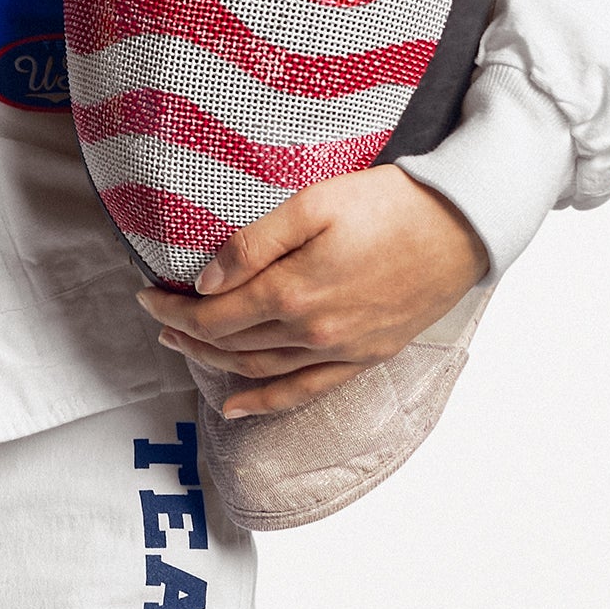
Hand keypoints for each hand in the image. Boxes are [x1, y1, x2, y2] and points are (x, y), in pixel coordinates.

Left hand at [139, 165, 486, 420]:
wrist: (463, 224)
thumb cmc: (388, 202)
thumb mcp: (313, 204)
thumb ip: (253, 245)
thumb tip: (205, 283)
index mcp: (293, 292)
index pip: (214, 315)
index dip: (173, 310)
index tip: (147, 297)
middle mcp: (313, 331)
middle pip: (232, 344)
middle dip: (187, 334)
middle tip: (158, 320)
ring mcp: (341, 350)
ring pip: (261, 370)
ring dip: (216, 364)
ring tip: (184, 348)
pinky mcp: (365, 356)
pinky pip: (306, 391)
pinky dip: (267, 403)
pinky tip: (236, 406)